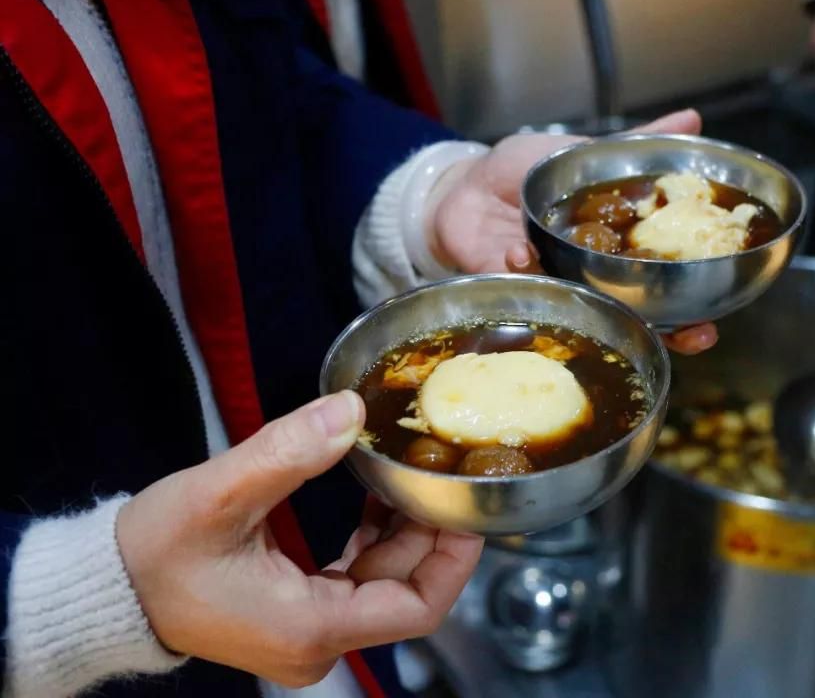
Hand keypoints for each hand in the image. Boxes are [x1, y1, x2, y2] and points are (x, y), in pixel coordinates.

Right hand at [117, 391, 482, 686]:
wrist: (109, 587)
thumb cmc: (153, 553)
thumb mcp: (219, 495)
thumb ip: (288, 452)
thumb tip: (348, 410)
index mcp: (309, 628)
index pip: (417, 606)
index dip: (454, 557)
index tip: (467, 506)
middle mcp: (316, 642)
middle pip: (406, 587)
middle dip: (427, 527)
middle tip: (437, 468)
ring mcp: (309, 632)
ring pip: (385, 580)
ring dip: (403, 529)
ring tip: (407, 471)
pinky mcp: (300, 613)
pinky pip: (358, 577)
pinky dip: (374, 537)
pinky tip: (376, 493)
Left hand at [430, 109, 717, 354]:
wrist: (461, 187)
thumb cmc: (521, 172)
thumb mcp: (583, 151)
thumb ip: (636, 143)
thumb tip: (692, 118)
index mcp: (612, 248)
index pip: (660, 284)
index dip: (690, 307)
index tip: (713, 320)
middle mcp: (589, 277)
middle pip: (637, 316)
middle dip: (667, 333)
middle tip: (690, 337)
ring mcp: (554, 286)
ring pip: (588, 316)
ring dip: (590, 311)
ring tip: (593, 299)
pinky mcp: (513, 290)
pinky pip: (526, 290)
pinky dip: (524, 270)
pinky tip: (517, 251)